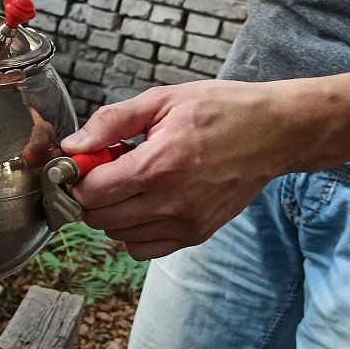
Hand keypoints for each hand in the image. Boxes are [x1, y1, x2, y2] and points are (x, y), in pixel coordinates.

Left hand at [61, 80, 297, 260]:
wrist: (276, 132)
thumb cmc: (221, 110)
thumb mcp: (163, 100)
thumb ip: (111, 122)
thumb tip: (73, 146)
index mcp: (160, 164)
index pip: (91, 192)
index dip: (78, 177)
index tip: (84, 162)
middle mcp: (172, 201)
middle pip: (100, 218)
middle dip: (91, 195)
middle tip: (106, 170)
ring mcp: (186, 223)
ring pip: (118, 235)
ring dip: (112, 212)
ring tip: (131, 182)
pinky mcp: (197, 234)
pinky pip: (144, 248)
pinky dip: (133, 231)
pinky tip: (144, 202)